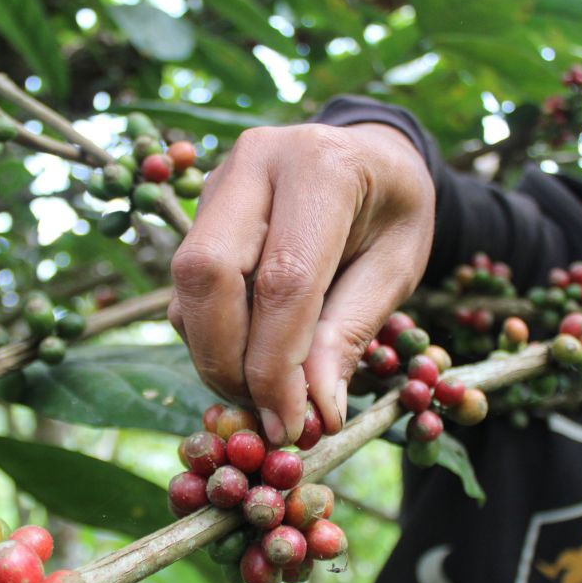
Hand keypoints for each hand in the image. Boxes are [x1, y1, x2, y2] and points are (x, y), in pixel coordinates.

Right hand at [168, 121, 434, 444]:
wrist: (370, 157)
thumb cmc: (393, 212)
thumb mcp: (395, 270)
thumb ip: (350, 333)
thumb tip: (315, 411)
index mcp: (321, 167)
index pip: (282, 279)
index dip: (279, 365)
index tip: (292, 425)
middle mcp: (255, 163)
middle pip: (208, 273)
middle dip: (228, 360)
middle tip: (266, 414)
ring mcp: (218, 183)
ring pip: (188, 286)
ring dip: (217, 356)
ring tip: (266, 391)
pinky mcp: (199, 210)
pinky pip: (187, 289)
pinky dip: (212, 338)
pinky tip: (251, 359)